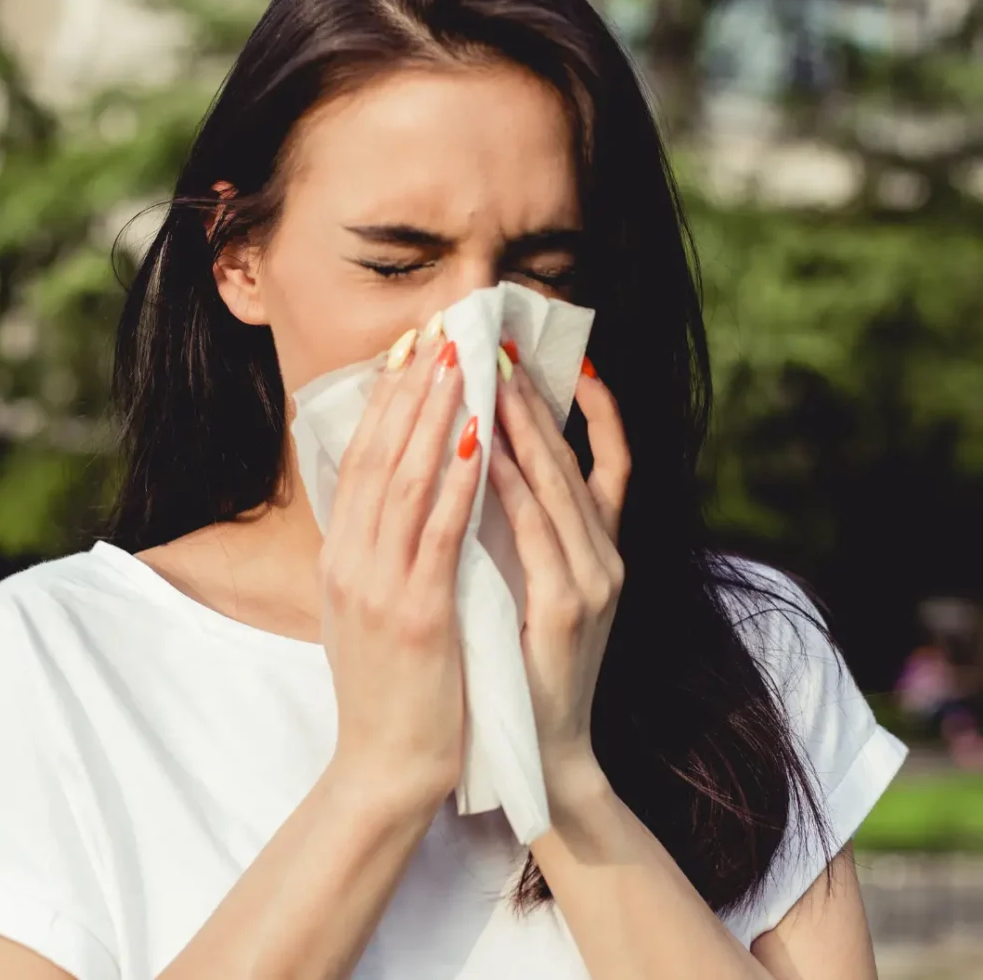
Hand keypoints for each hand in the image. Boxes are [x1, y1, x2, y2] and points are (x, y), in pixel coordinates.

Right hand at [320, 324, 481, 814]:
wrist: (384, 765)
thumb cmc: (384, 685)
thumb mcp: (359, 607)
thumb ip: (371, 548)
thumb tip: (391, 492)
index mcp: (338, 557)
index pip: (358, 460)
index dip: (384, 401)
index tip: (410, 352)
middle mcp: (350, 561)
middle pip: (378, 455)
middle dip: (410, 389)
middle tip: (437, 332)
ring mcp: (378, 585)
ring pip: (405, 481)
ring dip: (434, 416)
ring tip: (459, 364)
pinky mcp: (416, 612)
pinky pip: (439, 531)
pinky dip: (458, 480)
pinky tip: (479, 439)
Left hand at [489, 349, 630, 788]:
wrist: (543, 748)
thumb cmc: (525, 658)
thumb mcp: (535, 583)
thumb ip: (528, 529)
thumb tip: (491, 460)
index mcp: (599, 549)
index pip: (608, 461)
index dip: (597, 409)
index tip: (569, 359)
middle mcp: (607, 555)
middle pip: (576, 459)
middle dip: (540, 400)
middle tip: (506, 347)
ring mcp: (595, 580)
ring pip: (561, 485)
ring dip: (526, 427)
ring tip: (497, 377)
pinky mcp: (570, 607)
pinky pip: (538, 531)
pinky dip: (513, 485)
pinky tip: (487, 450)